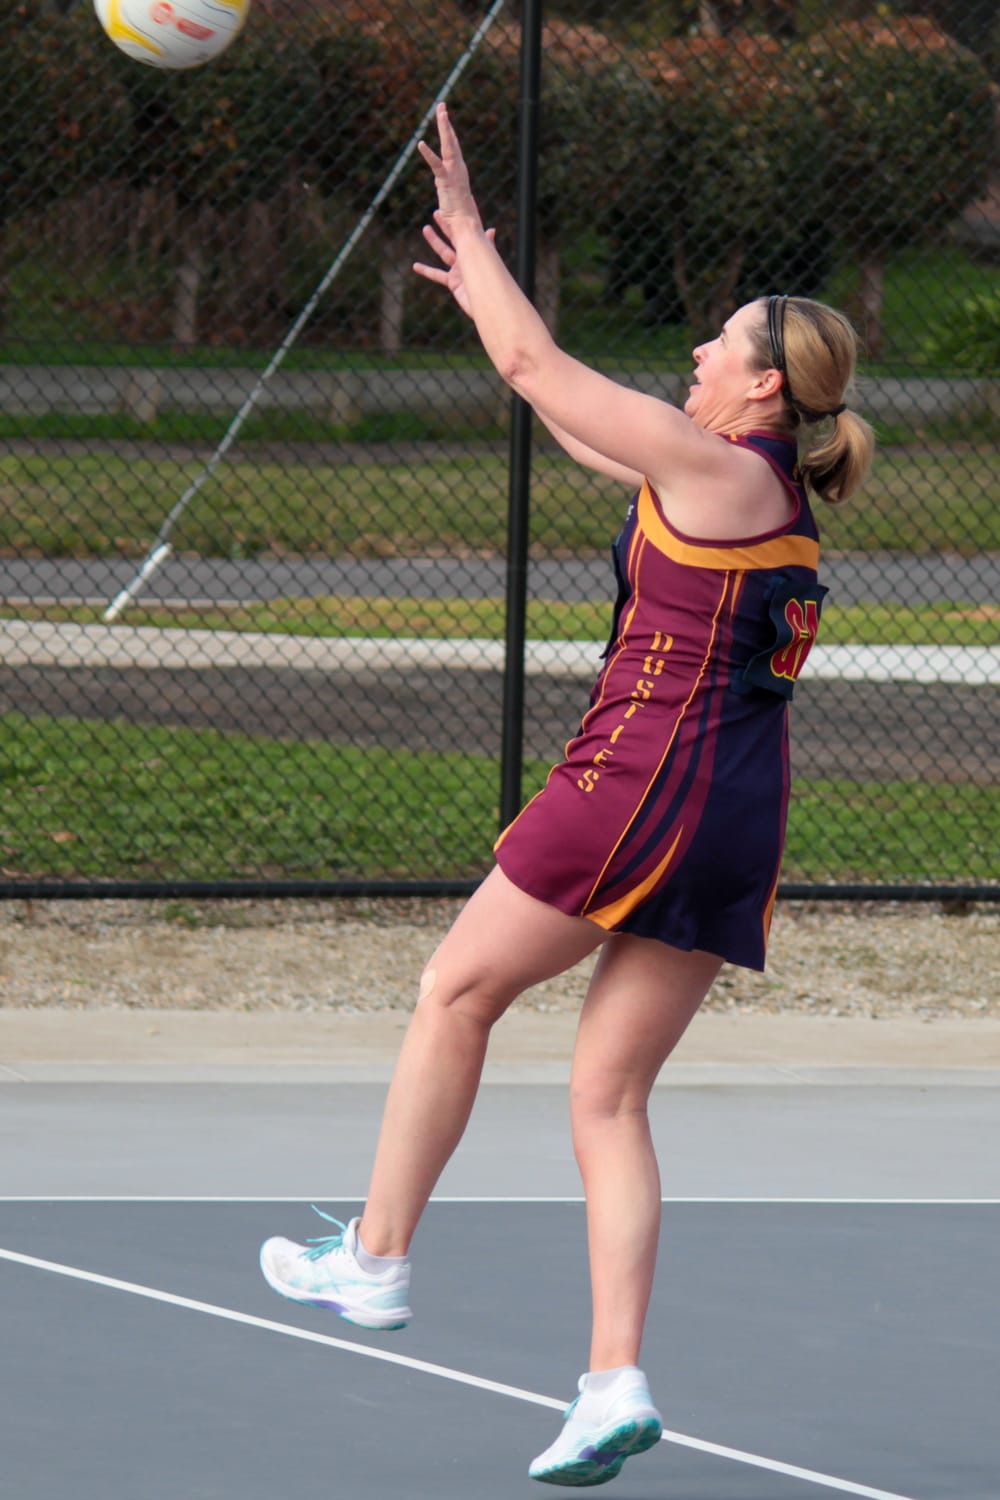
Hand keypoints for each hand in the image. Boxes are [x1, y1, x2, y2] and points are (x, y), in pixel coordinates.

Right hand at [413, 213, 495, 317]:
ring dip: (434, 241)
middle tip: (436, 213)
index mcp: (475, 250)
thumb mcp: (486, 260)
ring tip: (425, 229)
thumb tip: (491, 230)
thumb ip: (487, 245)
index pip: (464, 230)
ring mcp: (459, 270)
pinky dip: (426, 271)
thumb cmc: (490, 281)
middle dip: (445, 226)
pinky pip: (437, 275)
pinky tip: (415, 266)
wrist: (487, 303)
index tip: (450, 209)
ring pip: (444, 253)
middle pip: (453, 238)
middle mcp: (467, 258)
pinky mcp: (453, 283)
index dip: (457, 220)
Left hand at [416, 102, 481, 228]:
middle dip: (446, 123)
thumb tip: (441, 212)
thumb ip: (449, 206)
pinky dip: (428, 155)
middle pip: (452, 141)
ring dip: (444, 127)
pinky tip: (420, 144)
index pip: (454, 150)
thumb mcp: (455, 209)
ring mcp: (454, 173)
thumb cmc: (462, 221)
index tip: (445, 120)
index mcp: (460, 173)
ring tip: (440, 110)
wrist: (467, 227)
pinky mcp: (446, 181)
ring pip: (448, 145)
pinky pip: (436, 165)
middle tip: (441, 105)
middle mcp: (459, 169)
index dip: (450, 134)